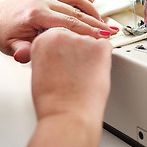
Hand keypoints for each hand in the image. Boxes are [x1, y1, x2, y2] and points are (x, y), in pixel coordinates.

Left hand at [0, 0, 117, 62]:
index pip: (70, 23)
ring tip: (103, 20)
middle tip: (110, 31)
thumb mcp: (10, 45)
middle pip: (77, 12)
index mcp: (36, 14)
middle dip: (96, 22)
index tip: (103, 36)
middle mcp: (43, 0)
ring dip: (92, 9)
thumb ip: (22, 50)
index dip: (89, 30)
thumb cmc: (2, 31)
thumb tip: (24, 57)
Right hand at [25, 29, 112, 146]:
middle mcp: (62, 35)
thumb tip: (61, 52)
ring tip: (84, 74)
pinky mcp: (101, 47)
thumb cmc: (54, 99)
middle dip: (78, 50)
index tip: (67, 59)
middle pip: (77, 36)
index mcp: (44, 39)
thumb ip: (50, 53)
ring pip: (92, 41)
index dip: (66, 49)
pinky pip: (106, 46)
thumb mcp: (41, 69)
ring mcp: (83, 40)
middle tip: (76, 70)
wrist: (69, 113)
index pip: (60, 34)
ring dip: (91, 54)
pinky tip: (95, 71)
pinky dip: (104, 57)